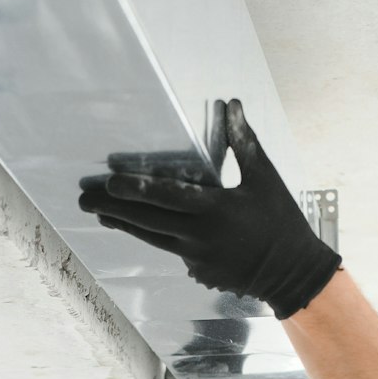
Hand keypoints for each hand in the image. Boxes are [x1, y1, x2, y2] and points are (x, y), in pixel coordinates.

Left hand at [77, 99, 341, 319]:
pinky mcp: (198, 272)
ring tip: (100, 214)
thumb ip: (244, 142)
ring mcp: (197, 258)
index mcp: (216, 209)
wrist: (292, 273)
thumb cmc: (281, 221)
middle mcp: (200, 236)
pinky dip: (156, 237)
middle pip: (148, 221)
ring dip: (125, 225)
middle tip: (85, 198)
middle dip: (114, 208)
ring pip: (152, 238)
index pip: (166, 196)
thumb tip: (231, 105)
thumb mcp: (265, 178)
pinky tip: (139, 227)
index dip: (136, 189)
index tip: (110, 182)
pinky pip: (172, 250)